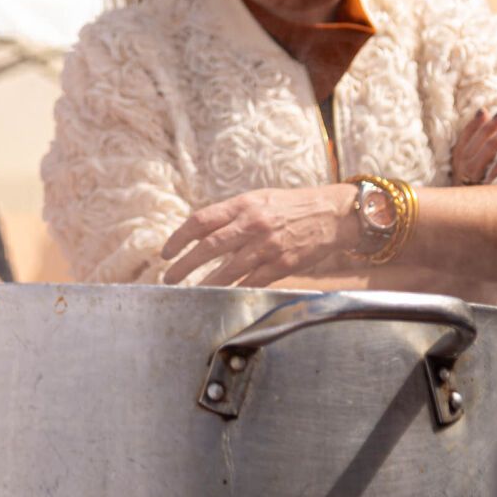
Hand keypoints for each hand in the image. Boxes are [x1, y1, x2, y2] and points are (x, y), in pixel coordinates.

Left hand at [160, 185, 359, 286]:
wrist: (330, 214)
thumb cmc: (290, 206)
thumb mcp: (257, 200)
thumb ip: (231, 215)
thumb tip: (200, 232)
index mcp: (242, 205)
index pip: (200, 221)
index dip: (179, 238)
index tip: (166, 252)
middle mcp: (252, 224)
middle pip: (208, 247)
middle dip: (184, 265)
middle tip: (168, 278)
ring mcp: (267, 246)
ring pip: (227, 269)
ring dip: (204, 282)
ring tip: (188, 291)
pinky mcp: (282, 265)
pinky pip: (251, 281)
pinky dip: (233, 289)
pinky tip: (220, 296)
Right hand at [453, 107, 496, 184]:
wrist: (458, 213)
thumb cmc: (467, 182)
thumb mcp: (465, 161)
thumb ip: (474, 139)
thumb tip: (485, 112)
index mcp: (458, 156)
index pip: (466, 136)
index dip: (475, 123)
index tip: (485, 110)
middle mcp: (463, 165)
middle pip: (477, 142)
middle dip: (490, 127)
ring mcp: (472, 177)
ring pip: (483, 156)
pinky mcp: (482, 190)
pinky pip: (490, 178)